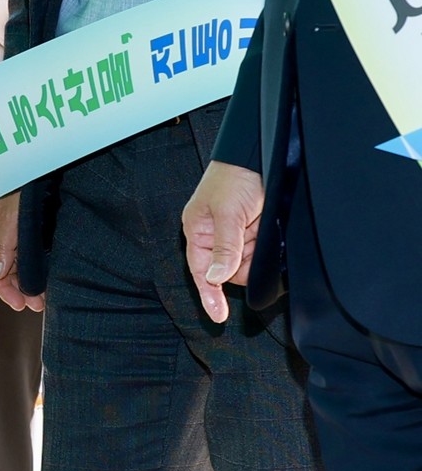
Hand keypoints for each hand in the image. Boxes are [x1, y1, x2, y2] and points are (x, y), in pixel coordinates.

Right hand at [0, 194, 42, 311]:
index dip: (5, 291)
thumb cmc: (16, 188)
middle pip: (4, 272)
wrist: (31, 165)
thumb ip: (1, 247)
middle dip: (19, 291)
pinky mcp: (26, 229)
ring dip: (28, 282)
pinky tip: (46, 274)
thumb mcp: (8, 219)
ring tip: (44, 295)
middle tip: (38, 304)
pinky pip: (27, 254)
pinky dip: (35, 268)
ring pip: (16, 265)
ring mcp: (11, 234)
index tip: (22, 305)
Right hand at [183, 162, 265, 323]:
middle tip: (255, 246)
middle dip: (243, 264)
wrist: (260, 153)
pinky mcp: (257, 230)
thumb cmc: (234, 176)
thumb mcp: (228, 213)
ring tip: (263, 228)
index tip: (218, 316)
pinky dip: (270, 248)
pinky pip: (263, 251)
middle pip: (228, 270)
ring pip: (248, 262)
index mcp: (199, 231)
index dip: (209, 294)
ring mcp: (238, 233)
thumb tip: (216, 277)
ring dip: (259, 253)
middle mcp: (216, 235)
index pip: (201, 271)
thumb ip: (224, 247)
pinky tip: (271, 232)